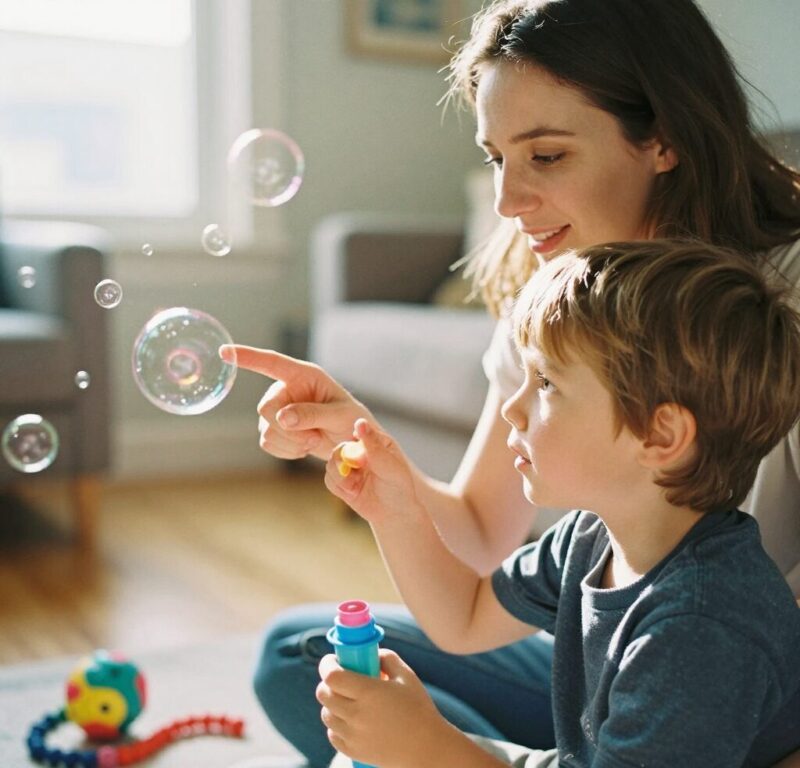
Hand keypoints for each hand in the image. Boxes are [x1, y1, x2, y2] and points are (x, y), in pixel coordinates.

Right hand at [220, 344, 371, 460]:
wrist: (351, 442)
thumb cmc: (352, 420)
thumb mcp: (340, 415)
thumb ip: (312, 414)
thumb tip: (281, 417)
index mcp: (303, 375)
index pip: (271, 362)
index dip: (247, 356)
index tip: (224, 351)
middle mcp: (285, 389)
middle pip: (265, 409)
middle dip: (288, 429)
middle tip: (314, 437)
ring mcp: (277, 410)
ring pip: (266, 430)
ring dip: (291, 443)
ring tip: (314, 441)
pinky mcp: (274, 430)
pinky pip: (268, 444)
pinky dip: (287, 451)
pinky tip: (304, 448)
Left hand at [317, 649, 446, 767]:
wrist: (426, 747)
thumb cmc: (418, 708)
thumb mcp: (406, 676)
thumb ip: (387, 658)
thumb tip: (371, 654)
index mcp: (369, 692)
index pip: (331, 676)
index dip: (327, 664)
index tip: (333, 660)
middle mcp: (357, 714)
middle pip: (323, 694)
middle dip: (328, 682)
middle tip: (340, 679)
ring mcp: (353, 735)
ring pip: (326, 714)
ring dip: (332, 703)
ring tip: (348, 700)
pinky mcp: (354, 751)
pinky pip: (332, 735)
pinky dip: (336, 725)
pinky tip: (350, 719)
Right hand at [325, 418, 417, 523]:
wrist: (396, 513)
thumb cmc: (399, 486)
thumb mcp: (388, 465)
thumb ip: (372, 445)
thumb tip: (360, 422)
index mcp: (375, 440)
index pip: (357, 431)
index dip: (351, 442)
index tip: (360, 458)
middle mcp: (359, 450)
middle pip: (338, 448)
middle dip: (342, 462)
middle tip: (357, 473)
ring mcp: (349, 465)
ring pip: (330, 464)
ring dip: (341, 477)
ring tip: (355, 486)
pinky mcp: (341, 481)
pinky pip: (329, 480)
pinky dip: (339, 487)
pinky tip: (353, 492)